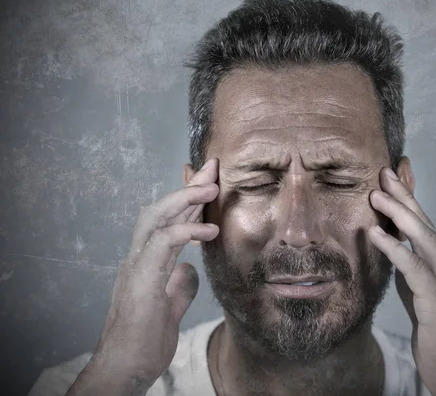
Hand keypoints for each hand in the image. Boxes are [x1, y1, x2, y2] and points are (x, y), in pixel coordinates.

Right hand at [68, 159, 219, 394]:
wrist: (124, 370)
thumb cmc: (143, 342)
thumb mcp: (170, 307)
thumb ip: (178, 286)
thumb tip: (189, 270)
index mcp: (147, 262)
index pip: (168, 220)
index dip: (188, 198)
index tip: (208, 179)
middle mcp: (138, 258)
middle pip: (161, 209)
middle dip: (187, 186)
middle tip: (212, 167)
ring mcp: (135, 267)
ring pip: (155, 218)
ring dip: (184, 198)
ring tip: (211, 186)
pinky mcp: (140, 281)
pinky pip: (161, 245)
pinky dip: (185, 231)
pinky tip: (208, 230)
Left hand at [367, 167, 435, 395]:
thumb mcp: (422, 298)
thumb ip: (411, 274)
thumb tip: (395, 253)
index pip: (424, 227)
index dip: (409, 201)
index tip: (394, 177)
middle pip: (424, 224)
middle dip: (405, 195)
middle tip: (385, 171)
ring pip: (424, 239)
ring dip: (401, 213)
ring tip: (377, 193)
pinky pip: (415, 270)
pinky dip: (396, 248)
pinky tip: (377, 233)